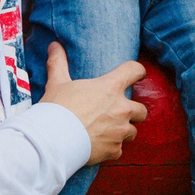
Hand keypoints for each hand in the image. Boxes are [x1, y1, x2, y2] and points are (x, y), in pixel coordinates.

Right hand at [39, 42, 146, 165]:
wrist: (53, 140)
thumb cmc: (56, 109)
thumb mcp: (56, 83)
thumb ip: (58, 63)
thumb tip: (54, 45)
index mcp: (110, 87)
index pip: (135, 71)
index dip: (137, 71)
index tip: (137, 74)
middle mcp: (121, 109)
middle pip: (142, 109)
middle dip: (134, 111)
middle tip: (118, 112)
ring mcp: (120, 131)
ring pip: (132, 131)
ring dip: (123, 131)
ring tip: (106, 131)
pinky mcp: (114, 150)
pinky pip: (119, 149)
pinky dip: (112, 148)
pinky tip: (98, 146)